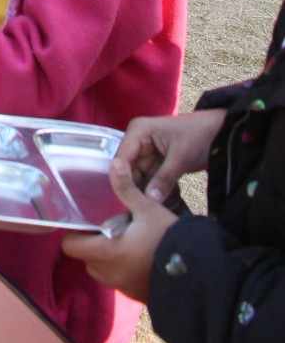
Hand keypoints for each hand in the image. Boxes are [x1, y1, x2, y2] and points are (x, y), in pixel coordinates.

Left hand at [61, 156, 177, 302]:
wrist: (197, 273)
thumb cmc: (168, 238)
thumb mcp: (148, 209)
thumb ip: (126, 188)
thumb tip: (115, 163)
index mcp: (107, 252)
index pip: (71, 247)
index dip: (73, 233)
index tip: (83, 221)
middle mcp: (110, 273)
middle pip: (85, 260)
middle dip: (90, 245)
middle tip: (103, 226)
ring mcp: (123, 287)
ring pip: (102, 272)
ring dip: (105, 258)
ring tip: (120, 239)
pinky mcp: (137, 295)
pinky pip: (119, 281)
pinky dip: (120, 270)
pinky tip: (136, 255)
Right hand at [111, 109, 225, 201]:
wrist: (221, 133)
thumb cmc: (199, 136)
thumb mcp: (180, 157)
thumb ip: (163, 179)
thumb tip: (148, 201)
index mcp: (138, 131)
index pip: (122, 158)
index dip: (122, 179)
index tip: (128, 201)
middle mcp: (138, 140)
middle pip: (128, 169)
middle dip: (135, 188)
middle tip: (142, 211)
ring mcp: (147, 152)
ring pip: (139, 177)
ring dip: (146, 192)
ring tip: (151, 210)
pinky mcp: (157, 162)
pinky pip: (150, 179)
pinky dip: (155, 190)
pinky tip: (159, 204)